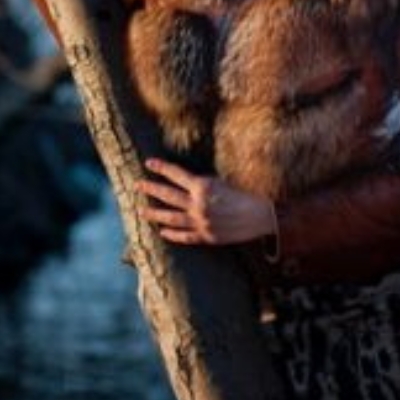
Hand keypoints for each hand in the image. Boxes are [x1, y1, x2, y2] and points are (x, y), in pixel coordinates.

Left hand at [136, 158, 276, 246]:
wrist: (261, 216)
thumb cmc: (242, 195)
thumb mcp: (220, 182)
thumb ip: (200, 183)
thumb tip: (182, 181)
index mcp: (202, 187)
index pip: (176, 174)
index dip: (161, 167)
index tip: (148, 163)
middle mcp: (198, 204)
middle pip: (168, 196)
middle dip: (151, 189)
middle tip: (138, 185)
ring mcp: (200, 222)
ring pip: (170, 218)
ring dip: (154, 214)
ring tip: (142, 211)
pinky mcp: (206, 237)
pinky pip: (184, 236)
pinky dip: (171, 234)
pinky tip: (162, 232)